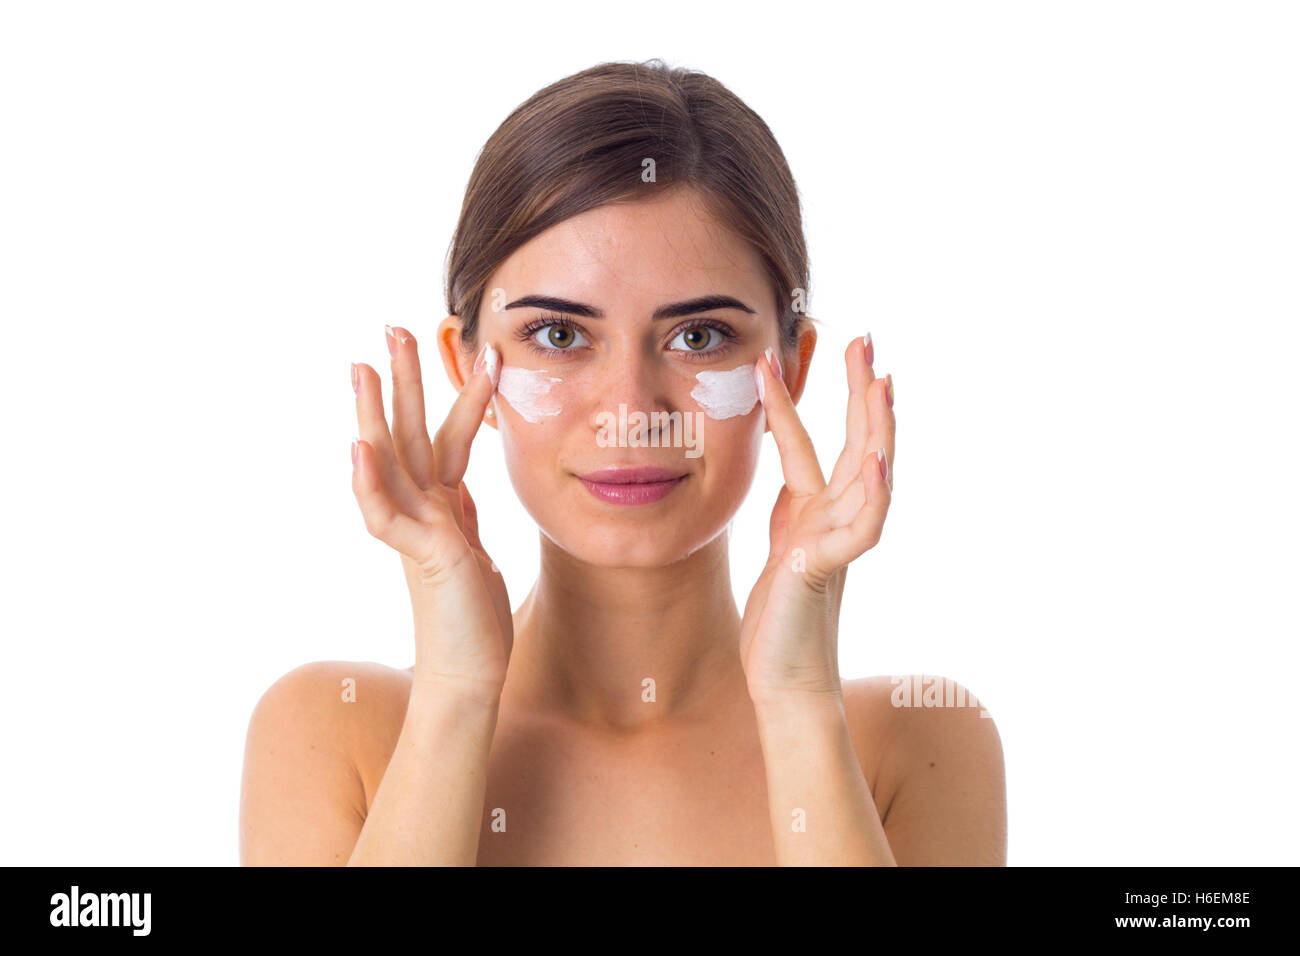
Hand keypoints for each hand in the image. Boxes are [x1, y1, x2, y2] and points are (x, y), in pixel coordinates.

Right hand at [351, 326, 510, 701]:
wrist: (468, 675)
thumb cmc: (472, 618)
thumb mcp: (471, 552)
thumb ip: (460, 517)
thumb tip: (459, 490)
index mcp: (440, 506)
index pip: (442, 439)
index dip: (454, 396)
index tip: (462, 353)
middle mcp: (423, 511)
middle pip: (409, 434)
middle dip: (403, 381)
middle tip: (394, 327)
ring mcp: (417, 531)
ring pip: (392, 462)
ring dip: (377, 413)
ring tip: (364, 364)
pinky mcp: (421, 556)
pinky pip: (386, 515)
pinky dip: (369, 482)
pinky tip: (359, 447)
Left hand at [739, 337, 894, 702]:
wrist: (784, 677)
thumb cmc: (781, 616)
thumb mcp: (782, 545)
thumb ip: (792, 507)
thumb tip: (791, 472)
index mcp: (814, 508)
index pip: (813, 440)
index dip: (808, 397)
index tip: (807, 351)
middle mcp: (833, 517)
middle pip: (856, 443)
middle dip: (861, 392)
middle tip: (866, 339)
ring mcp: (836, 541)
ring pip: (867, 476)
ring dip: (876, 428)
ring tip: (882, 382)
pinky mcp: (829, 569)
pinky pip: (860, 529)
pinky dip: (874, 495)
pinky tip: (878, 463)